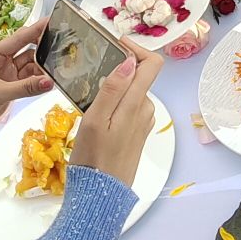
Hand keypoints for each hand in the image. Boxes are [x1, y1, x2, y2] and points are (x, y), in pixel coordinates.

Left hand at [0, 20, 51, 128]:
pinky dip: (39, 79)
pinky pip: (29, 77)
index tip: (50, 21)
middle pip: (26, 49)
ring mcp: (7, 73)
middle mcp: (0, 61)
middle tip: (60, 43)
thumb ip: (25, 87)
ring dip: (42, 66)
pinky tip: (49, 80)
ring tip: (57, 67)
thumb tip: (49, 82)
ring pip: (30, 64)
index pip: (17, 39)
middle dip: (41, 47)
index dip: (34, 30)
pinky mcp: (12, 85)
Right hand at [69, 41, 162, 186]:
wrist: (101, 195)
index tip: (114, 44)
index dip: (136, 48)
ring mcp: (142, 123)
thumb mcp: (96, 119)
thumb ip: (113, 89)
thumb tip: (129, 61)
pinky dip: (114, 104)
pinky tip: (95, 114)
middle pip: (139, 76)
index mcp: (136, 103)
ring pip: (130, 93)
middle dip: (118, 68)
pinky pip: (127, 109)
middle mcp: (145, 110)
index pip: (152, 64)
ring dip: (113, 89)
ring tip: (88, 95)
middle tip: (91, 71)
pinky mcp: (136, 134)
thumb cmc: (94, 158)